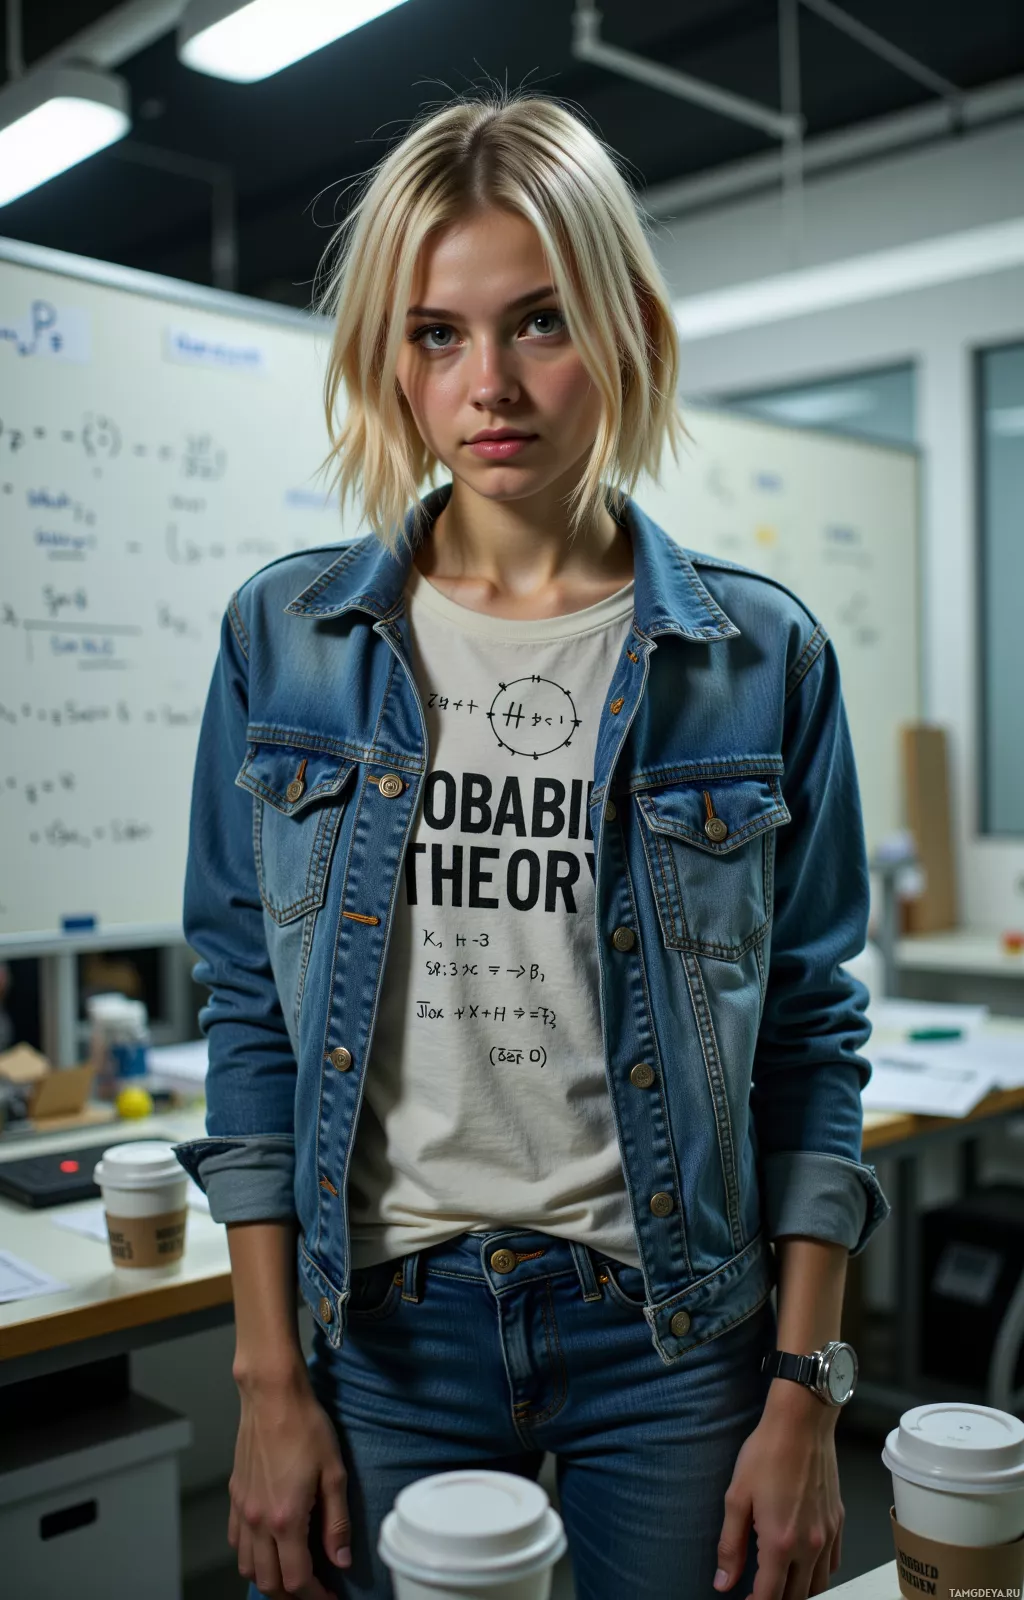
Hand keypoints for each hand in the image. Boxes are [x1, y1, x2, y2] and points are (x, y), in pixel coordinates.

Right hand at [229, 1361, 351, 1598]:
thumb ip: (337, 1522)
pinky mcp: (235, 1496)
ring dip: (269, 1579)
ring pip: (248, 1567)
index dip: (316, 1597)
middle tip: (314, 1592)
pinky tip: (267, 1548)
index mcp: (286, 1520)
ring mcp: (243, 1510)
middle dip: (292, 1597)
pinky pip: (236, 1542)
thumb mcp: (334, 1474)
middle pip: (268, 1582)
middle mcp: (259, 1522)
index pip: (297, 1580)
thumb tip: (340, 1560)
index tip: (331, 1597)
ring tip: (292, 1574)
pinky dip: (250, 1556)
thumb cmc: (306, 1428)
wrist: (272, 1397)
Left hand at [714, 1386, 843, 1599]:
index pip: (770, 1596)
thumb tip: (723, 1581)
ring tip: (780, 1582)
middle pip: (797, 1596)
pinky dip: (819, 1573)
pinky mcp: (838, 1521)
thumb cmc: (766, 1454)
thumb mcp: (736, 1497)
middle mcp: (809, 1545)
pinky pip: (833, 1563)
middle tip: (759, 1591)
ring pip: (819, 1585)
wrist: (801, 1423)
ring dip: (799, 1591)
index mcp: (780, 1542)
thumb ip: (729, 1545)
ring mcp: (827, 1534)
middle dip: (776, 1599)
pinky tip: (804, 1563)